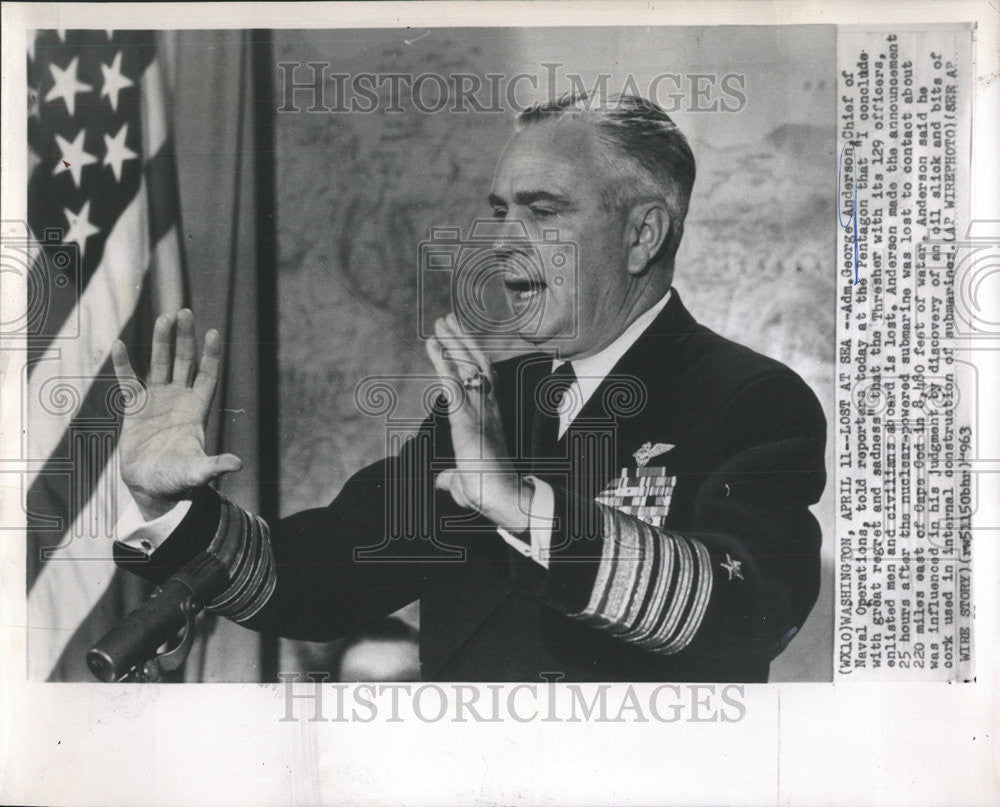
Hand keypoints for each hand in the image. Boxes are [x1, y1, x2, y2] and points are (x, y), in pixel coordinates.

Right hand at [112, 309, 242, 519]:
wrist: (150, 487)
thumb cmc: (178, 480)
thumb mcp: (197, 473)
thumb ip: (214, 466)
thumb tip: (237, 465)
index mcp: (197, 410)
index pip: (207, 376)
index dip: (211, 355)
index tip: (214, 332)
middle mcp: (179, 400)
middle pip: (185, 362)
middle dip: (186, 339)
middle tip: (184, 312)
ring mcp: (157, 401)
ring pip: (160, 364)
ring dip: (161, 342)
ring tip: (164, 318)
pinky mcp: (135, 408)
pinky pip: (128, 382)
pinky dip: (124, 365)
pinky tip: (120, 345)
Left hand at [425, 314, 530, 532]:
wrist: (503, 499)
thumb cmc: (487, 494)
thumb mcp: (464, 482)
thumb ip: (452, 477)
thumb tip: (442, 481)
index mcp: (490, 420)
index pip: (482, 382)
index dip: (471, 359)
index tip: (460, 341)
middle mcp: (488, 410)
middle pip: (477, 365)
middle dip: (463, 340)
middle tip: (448, 319)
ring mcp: (479, 412)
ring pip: (467, 367)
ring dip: (453, 342)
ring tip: (440, 320)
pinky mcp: (466, 420)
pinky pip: (453, 384)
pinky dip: (442, 362)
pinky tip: (433, 344)